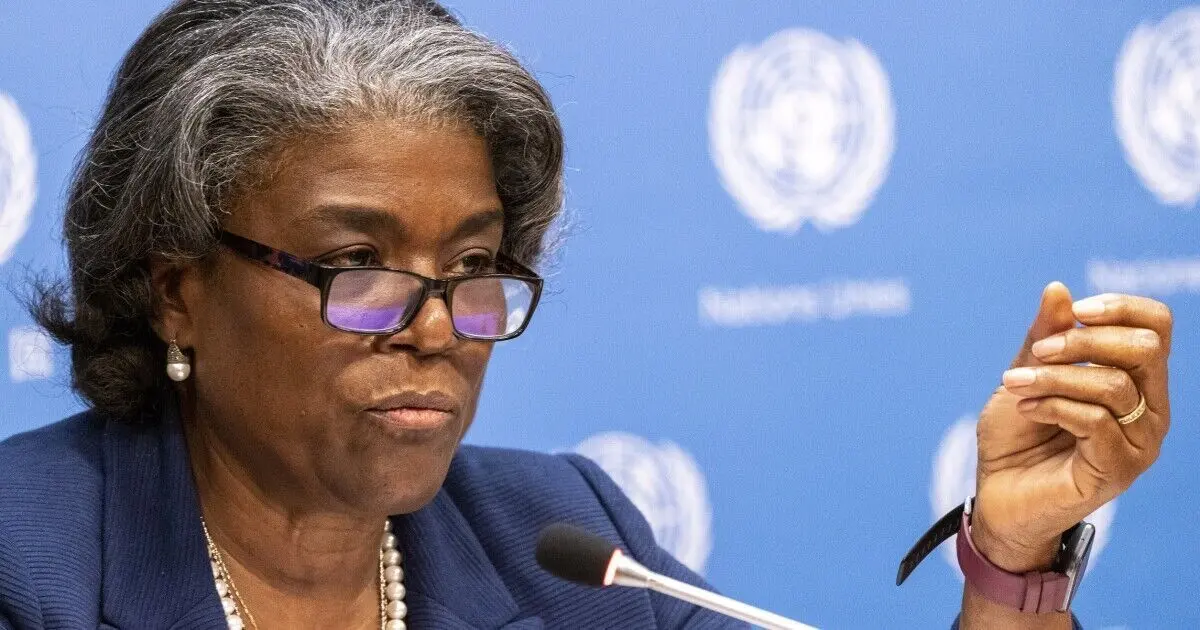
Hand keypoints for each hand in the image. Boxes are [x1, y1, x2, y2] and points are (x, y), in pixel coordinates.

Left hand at [972, 282, 1171, 571]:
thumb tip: (1058, 289)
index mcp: (1137, 379)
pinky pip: (1095, 421)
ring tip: (1015, 383)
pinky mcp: (1118, 470)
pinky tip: (1026, 408)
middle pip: (1145, 349)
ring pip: (1114, 385)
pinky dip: (1054, 405)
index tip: (1073, 313)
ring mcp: (1139, 442)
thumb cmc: (1016, 435)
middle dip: (1083, 341)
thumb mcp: (1025, 373)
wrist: (997, 494)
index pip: (1157, 326)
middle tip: (1037, 351)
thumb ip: (1043, 337)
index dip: (1120, 308)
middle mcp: (1150, 409)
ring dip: (1055, 377)